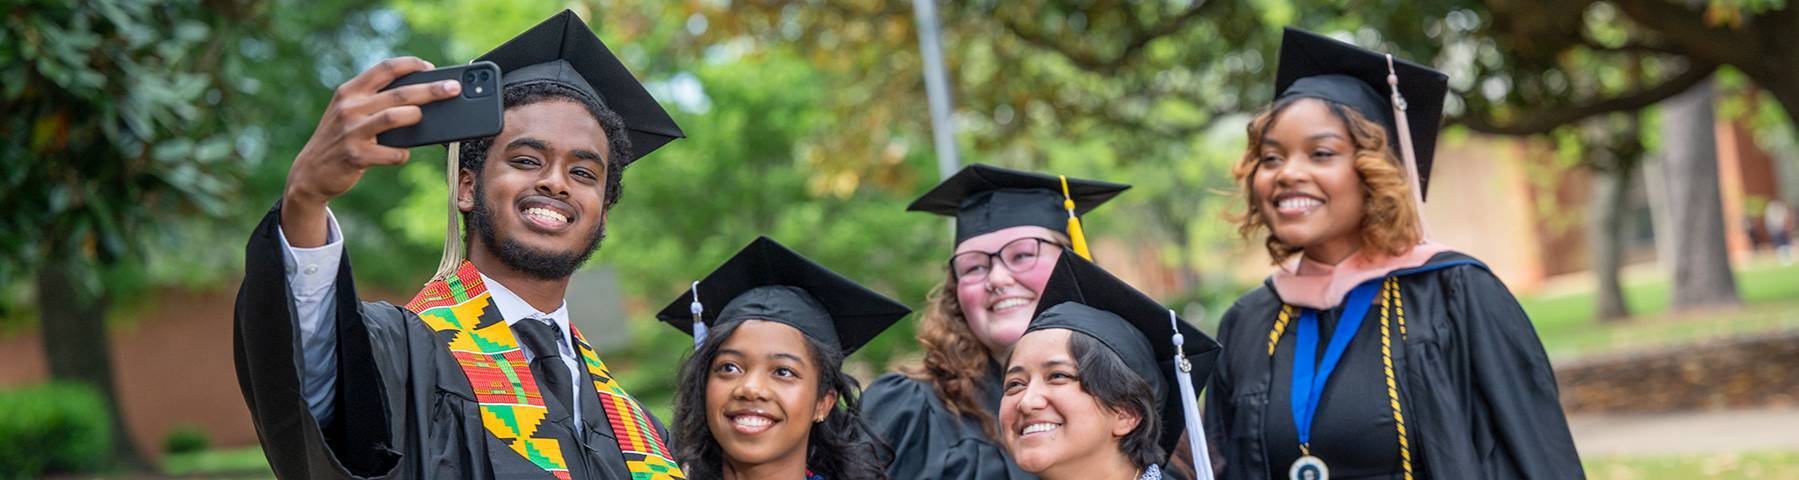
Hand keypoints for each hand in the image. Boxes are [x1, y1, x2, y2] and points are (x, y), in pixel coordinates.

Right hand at [281, 57, 460, 246]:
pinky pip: (391, 153)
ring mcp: (352, 131)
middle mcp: (349, 107)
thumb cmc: (340, 138)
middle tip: (453, 89)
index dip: (411, 64)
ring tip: (421, 118)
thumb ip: (374, 101)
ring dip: (415, 117)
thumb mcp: (349, 112)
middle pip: (400, 93)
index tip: (431, 67)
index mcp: (350, 91)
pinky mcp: (356, 156)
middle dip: (431, 90)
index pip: (385, 68)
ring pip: (395, 117)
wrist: (310, 172)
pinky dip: (402, 154)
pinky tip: (402, 154)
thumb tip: (419, 97)